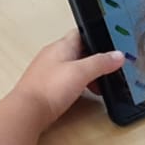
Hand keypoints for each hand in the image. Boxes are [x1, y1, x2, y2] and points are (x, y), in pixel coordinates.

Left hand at [7, 31, 125, 126]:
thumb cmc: (48, 88)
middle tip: (108, 69)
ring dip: (86, 75)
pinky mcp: (46, 86)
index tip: (110, 43)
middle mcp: (53, 55)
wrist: (27, 111)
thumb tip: (117, 55)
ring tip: (98, 86)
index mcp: (61, 46)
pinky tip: (81, 95)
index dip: (97, 36)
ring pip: (73, 67)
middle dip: (95, 61)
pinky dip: (77, 85)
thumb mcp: (81, 72)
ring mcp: (48, 71)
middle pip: (79, 51)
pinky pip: (66, 81)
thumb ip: (100, 62)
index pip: (81, 33)